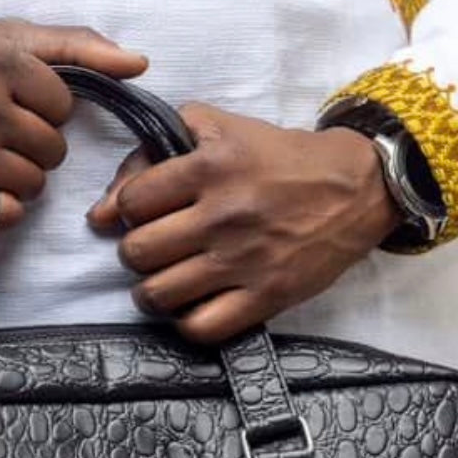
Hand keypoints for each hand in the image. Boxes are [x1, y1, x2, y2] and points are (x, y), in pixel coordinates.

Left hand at [84, 105, 402, 344]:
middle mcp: (223, 214)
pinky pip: (201, 327)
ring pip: (159, 293)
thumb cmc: (280, 157)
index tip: (149, 211)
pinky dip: (187, 322)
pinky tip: (195, 304)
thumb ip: (151, 155)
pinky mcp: (267, 296)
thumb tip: (100, 212)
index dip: (131, 208)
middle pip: (137, 251)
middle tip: (156, 248)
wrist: (357, 187)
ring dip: (153, 290)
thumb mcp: (218, 130)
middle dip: (137, 251)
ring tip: (168, 280)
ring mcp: (244, 260)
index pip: (131, 202)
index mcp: (209, 166)